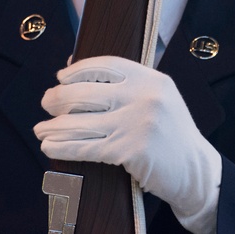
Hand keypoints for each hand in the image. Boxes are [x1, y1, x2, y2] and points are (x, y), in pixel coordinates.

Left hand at [34, 55, 220, 232]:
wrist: (195, 170)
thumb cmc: (170, 133)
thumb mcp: (158, 97)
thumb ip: (124, 83)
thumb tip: (72, 66)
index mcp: (151, 78)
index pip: (105, 65)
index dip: (78, 70)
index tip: (61, 76)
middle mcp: (144, 97)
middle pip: (86, 93)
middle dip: (59, 98)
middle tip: (45, 102)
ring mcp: (136, 124)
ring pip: (81, 122)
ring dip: (54, 127)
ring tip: (40, 129)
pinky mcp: (129, 150)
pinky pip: (86, 147)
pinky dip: (63, 147)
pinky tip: (50, 146)